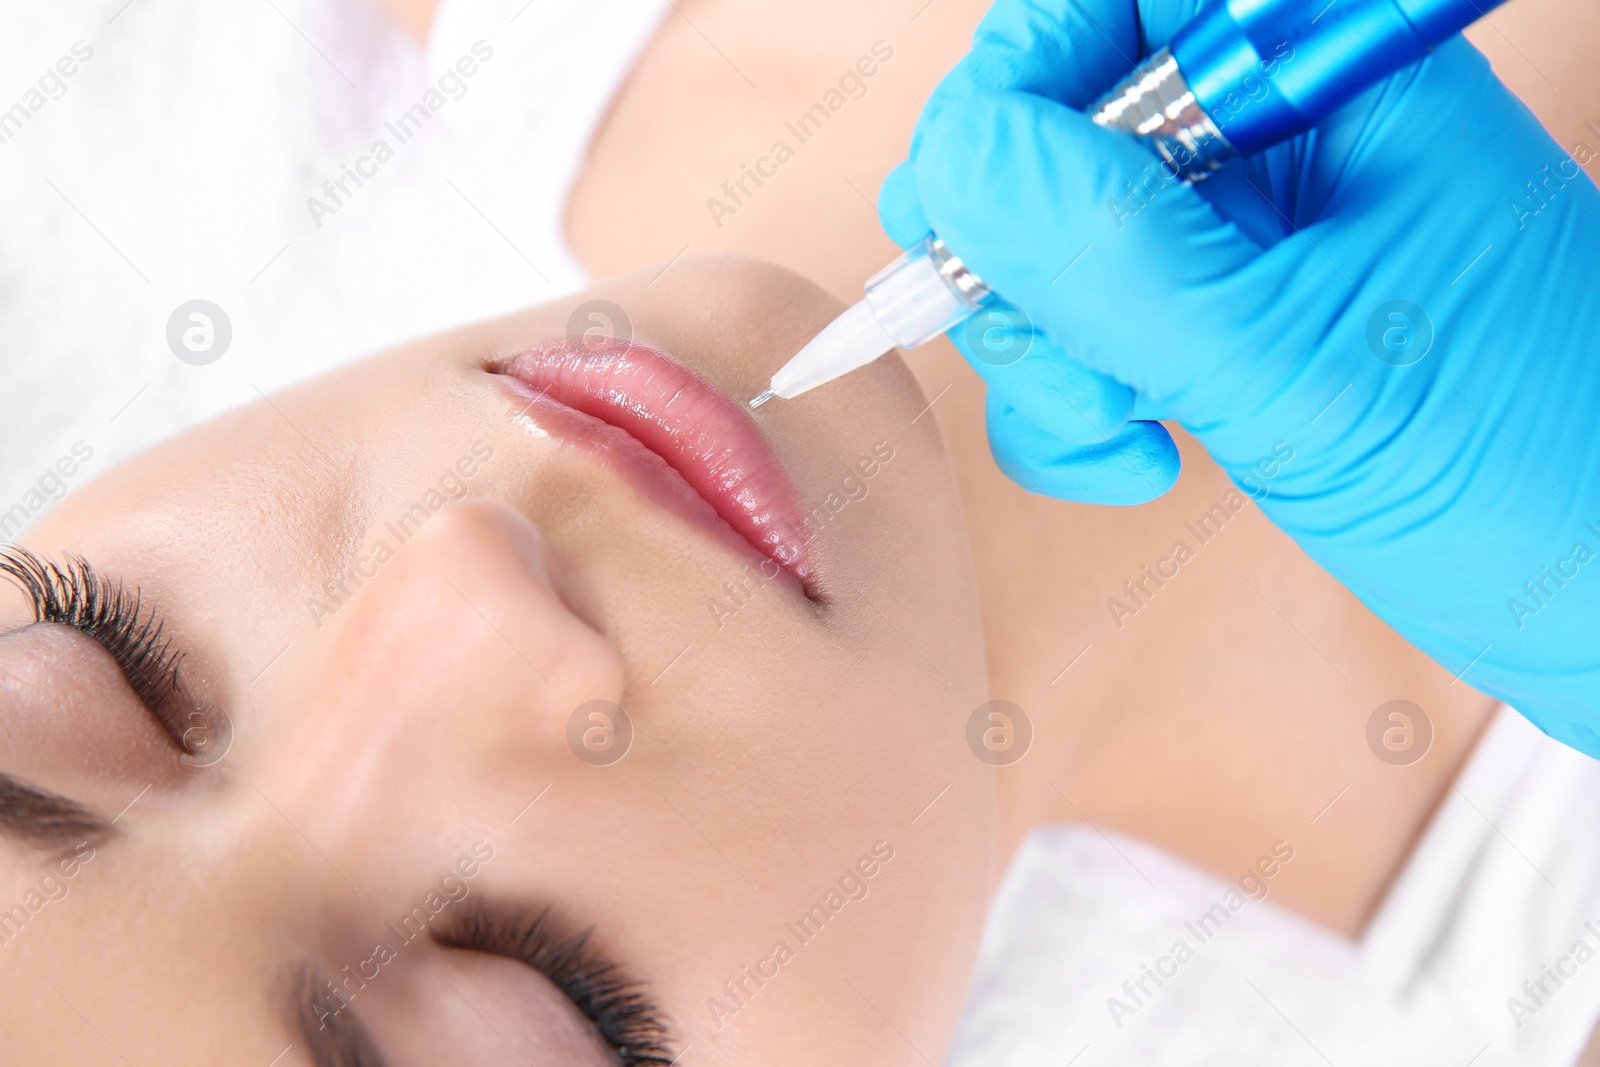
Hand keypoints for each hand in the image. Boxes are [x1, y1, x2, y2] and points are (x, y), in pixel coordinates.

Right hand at [880, 0, 1599, 748]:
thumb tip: (952, 157)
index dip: (1016, 83)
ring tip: (1121, 435)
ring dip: (1041, 347)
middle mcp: (1281, 138)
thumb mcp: (1292, 362)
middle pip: (1054, 125)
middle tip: (1055, 351)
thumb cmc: (1531, 473)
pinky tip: (1138, 460)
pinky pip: (1090, 325)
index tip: (968, 211)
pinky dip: (1075, 401)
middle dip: (1015, 250)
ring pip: (1052, 239)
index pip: (1111, 3)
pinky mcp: (1226, 323)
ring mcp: (1250, 236)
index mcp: (1325, 78)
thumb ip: (1111, 252)